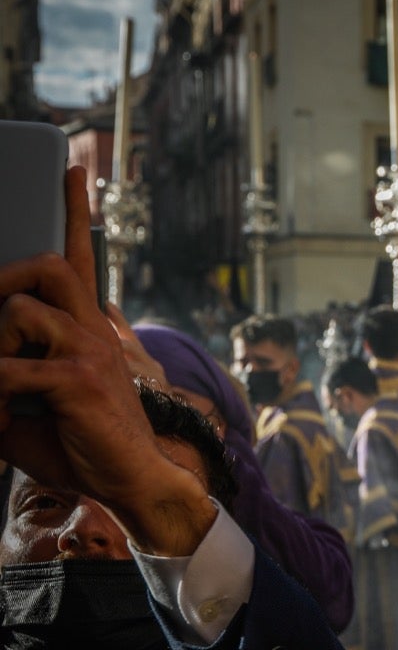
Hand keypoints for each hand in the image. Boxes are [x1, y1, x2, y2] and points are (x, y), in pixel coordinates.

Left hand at [0, 167, 215, 554]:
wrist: (133, 481)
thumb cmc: (84, 444)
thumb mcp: (37, 399)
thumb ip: (11, 369)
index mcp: (89, 329)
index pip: (82, 257)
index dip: (76, 209)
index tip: (72, 167)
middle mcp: (94, 330)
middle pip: (46, 265)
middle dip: (4, 282)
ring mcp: (90, 350)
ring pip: (19, 310)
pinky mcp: (79, 378)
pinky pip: (10, 370)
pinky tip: (0, 421)